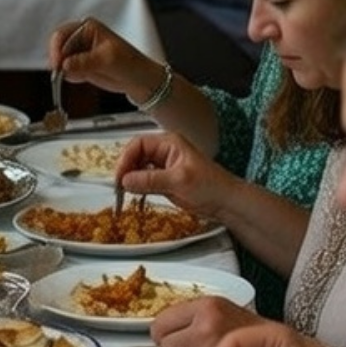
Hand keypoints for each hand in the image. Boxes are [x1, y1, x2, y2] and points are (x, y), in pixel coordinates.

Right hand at [48, 17, 151, 95]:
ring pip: (59, 60)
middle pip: (57, 46)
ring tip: (79, 75)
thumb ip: (84, 61)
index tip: (56, 64)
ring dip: (62, 70)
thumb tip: (65, 65)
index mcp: (87, 27)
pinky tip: (83, 77)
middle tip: (59, 73)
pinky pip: (65, 71)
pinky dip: (69, 76)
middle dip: (57, 60)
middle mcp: (80, 37)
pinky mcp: (79, 66)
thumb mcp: (107, 59)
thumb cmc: (129, 63)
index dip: (57, 49)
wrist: (139, 80)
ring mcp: (79, 52)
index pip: (63, 35)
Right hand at [114, 132, 246, 217]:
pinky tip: (134, 195)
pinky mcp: (164, 180)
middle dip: (125, 169)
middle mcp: (164, 151)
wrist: (226, 203)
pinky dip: (137, 187)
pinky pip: (144, 180)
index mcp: (168, 143)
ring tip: (124, 193)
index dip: (125, 158)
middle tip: (119, 187)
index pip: (138, 144)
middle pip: (135, 155)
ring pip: (137, 168)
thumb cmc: (209, 186)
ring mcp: (163, 166)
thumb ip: (150, 179)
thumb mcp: (178, 181)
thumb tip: (124, 181)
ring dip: (130, 179)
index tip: (119, 177)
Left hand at [151, 297, 264, 346]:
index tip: (165, 335)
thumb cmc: (246, 330)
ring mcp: (209, 345)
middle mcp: (206, 322)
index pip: (160, 321)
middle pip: (163, 342)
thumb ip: (190, 315)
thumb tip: (159, 326)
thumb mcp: (218, 310)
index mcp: (206, 305)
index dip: (160, 331)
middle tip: (185, 346)